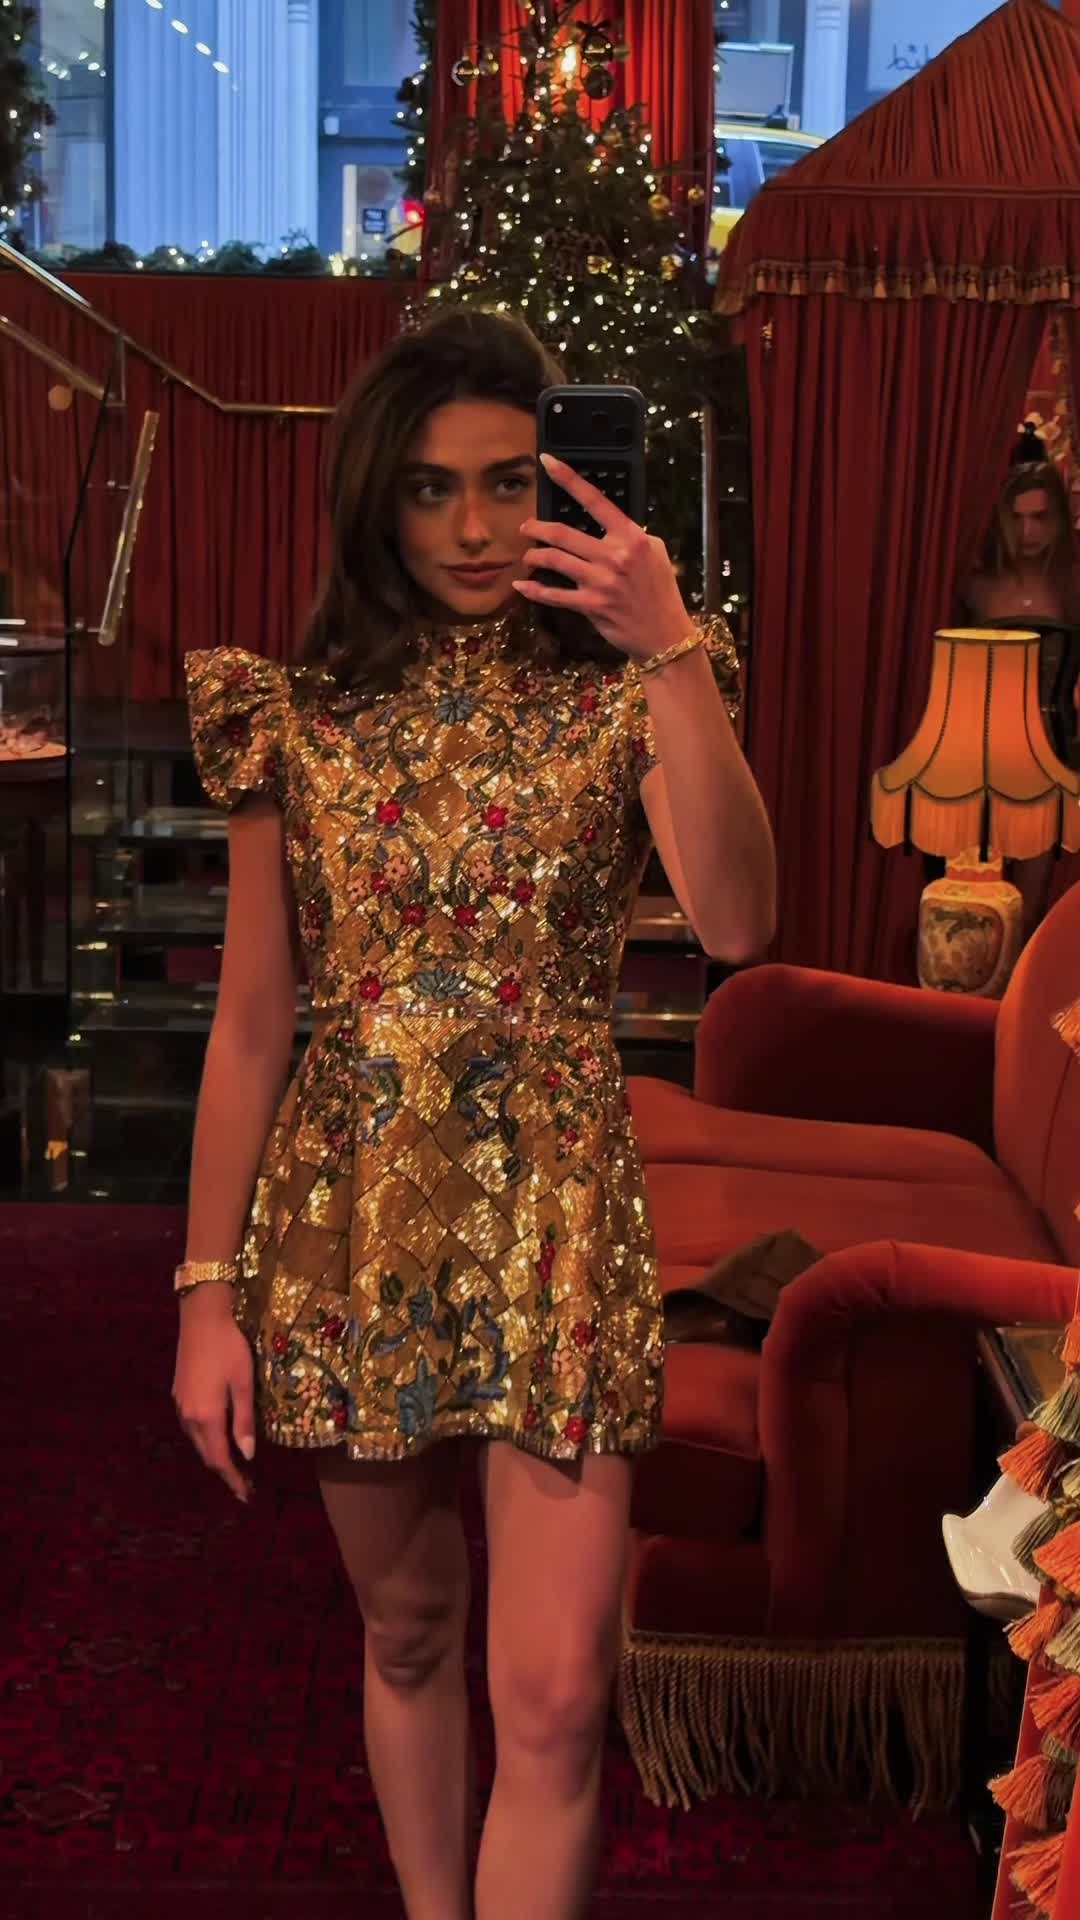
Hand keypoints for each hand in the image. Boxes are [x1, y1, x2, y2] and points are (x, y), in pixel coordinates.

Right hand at [173, 1286, 255, 1502]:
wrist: (201, 1318)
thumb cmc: (229, 1348)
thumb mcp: (243, 1383)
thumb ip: (244, 1420)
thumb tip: (247, 1455)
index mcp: (206, 1417)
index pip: (219, 1459)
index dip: (233, 1479)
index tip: (246, 1495)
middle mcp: (188, 1417)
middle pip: (206, 1454)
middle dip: (224, 1471)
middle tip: (244, 1484)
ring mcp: (180, 1405)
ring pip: (197, 1441)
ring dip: (214, 1455)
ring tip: (233, 1464)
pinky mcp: (178, 1394)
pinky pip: (192, 1427)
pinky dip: (206, 1439)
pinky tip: (218, 1436)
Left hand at [513, 453, 687, 659]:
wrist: (665, 632)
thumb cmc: (660, 591)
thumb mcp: (655, 553)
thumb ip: (631, 536)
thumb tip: (609, 524)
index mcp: (630, 536)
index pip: (595, 500)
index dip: (568, 479)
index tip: (547, 462)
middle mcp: (614, 555)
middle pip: (563, 533)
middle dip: (537, 528)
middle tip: (527, 527)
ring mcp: (601, 581)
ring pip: (555, 560)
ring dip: (534, 556)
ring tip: (528, 556)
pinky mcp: (591, 606)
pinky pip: (555, 595)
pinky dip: (534, 591)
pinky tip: (522, 587)